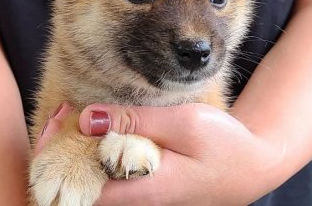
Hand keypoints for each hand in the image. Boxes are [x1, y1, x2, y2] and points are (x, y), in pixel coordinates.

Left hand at [36, 103, 281, 205]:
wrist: (253, 164)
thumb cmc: (223, 144)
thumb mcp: (183, 124)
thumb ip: (136, 121)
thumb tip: (87, 119)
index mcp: (142, 190)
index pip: (81, 187)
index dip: (58, 156)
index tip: (60, 119)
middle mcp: (137, 200)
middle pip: (81, 185)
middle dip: (62, 150)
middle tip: (63, 114)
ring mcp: (143, 194)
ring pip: (94, 178)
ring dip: (78, 148)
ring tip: (74, 117)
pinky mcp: (149, 184)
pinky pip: (111, 172)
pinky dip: (97, 150)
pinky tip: (99, 129)